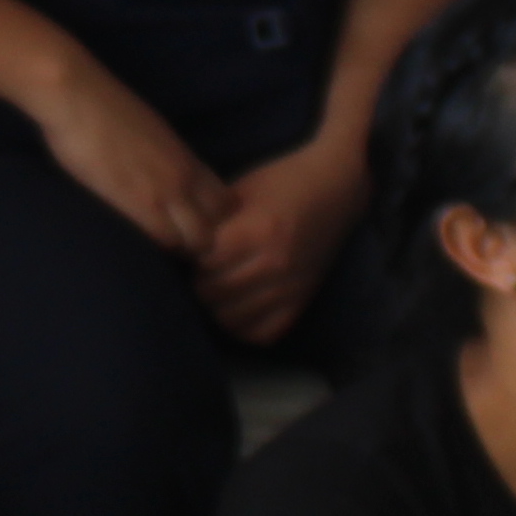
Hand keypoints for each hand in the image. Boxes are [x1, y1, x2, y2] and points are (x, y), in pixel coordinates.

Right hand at [21, 56, 228, 261]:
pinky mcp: (140, 203)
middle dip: (206, 240)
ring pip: (199, 237)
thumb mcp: (148, 131)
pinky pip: (167, 240)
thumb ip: (162, 155)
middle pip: (220, 222)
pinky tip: (146, 247)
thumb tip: (158, 171)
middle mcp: (185, 175)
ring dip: (185, 248)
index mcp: (187, 156)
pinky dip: (162, 249)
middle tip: (181, 247)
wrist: (77, 95)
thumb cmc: (101, 108)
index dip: (215, 220)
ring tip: (164, 251)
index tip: (195, 228)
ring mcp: (166, 190)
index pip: (225, 200)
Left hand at [189, 132, 364, 348]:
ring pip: (231, 318)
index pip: (202, 263)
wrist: (336, 185)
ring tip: (217, 287)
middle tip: (201, 270)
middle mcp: (274, 262)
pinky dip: (244, 326)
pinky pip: (263, 334)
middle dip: (199, 281)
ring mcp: (290, 286)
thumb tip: (179, 249)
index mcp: (256, 230)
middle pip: (212, 293)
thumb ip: (212, 221)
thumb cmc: (283, 181)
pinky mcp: (302, 300)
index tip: (191, 249)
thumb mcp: (240, 190)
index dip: (190, 257)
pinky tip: (238, 307)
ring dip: (217, 305)